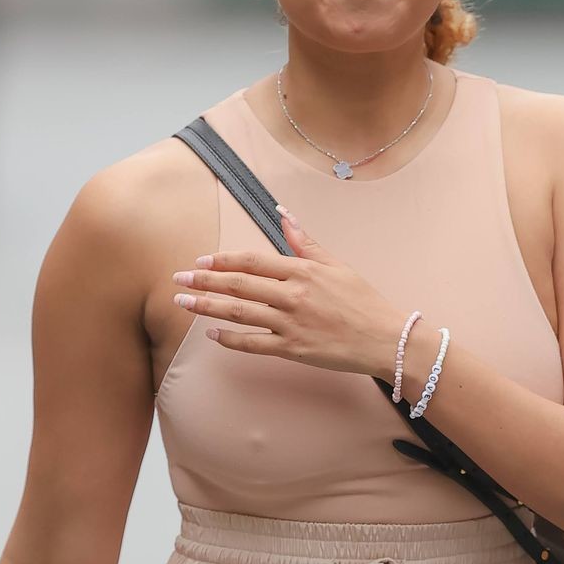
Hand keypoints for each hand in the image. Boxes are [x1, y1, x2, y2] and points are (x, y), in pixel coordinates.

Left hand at [171, 207, 405, 379]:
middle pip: (238, 285)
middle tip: (178, 280)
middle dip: (203, 282)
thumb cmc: (363, 302)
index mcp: (302, 271)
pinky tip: (212, 334)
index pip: (252, 261)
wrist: (386, 339)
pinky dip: (230, 339)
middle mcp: (293, 295)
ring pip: (239, 313)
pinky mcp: (293, 349)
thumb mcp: (336, 265)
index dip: (222, 261)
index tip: (200, 261)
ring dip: (207, 307)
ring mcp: (291, 324)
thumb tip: (283, 214)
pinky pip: (253, 343)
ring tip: (183, 304)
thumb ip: (305, 242)